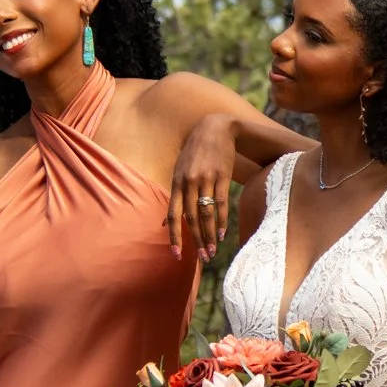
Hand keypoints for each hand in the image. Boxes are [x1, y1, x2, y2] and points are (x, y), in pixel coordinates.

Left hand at [168, 113, 236, 261]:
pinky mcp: (222, 176)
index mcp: (177, 183)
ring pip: (207, 213)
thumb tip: (164, 223)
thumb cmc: (195, 153)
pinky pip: (221, 203)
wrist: (216, 128)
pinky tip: (222, 234)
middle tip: (202, 259)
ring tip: (213, 251)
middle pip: (192, 218)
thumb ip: (174, 197)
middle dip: (197, 240)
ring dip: (210, 235)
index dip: (174, 236)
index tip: (177, 255)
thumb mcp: (180, 171)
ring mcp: (206, 179)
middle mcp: (189, 182)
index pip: (173, 215)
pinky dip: (222, 220)